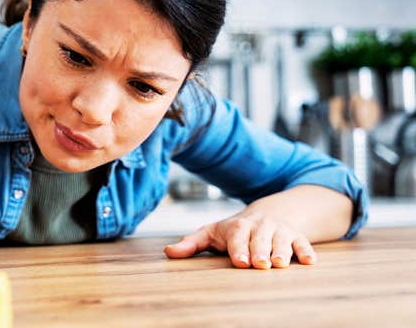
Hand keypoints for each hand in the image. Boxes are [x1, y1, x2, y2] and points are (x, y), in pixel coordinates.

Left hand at [162, 211, 316, 268]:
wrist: (268, 213)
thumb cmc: (234, 230)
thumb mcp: (211, 233)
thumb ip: (190, 243)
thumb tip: (168, 252)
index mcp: (238, 227)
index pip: (238, 237)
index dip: (239, 249)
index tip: (240, 262)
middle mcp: (260, 227)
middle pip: (260, 239)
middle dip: (260, 251)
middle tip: (260, 265)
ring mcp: (279, 231)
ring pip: (282, 240)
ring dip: (283, 252)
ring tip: (281, 264)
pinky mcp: (296, 236)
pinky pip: (303, 243)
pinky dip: (306, 251)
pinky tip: (309, 262)